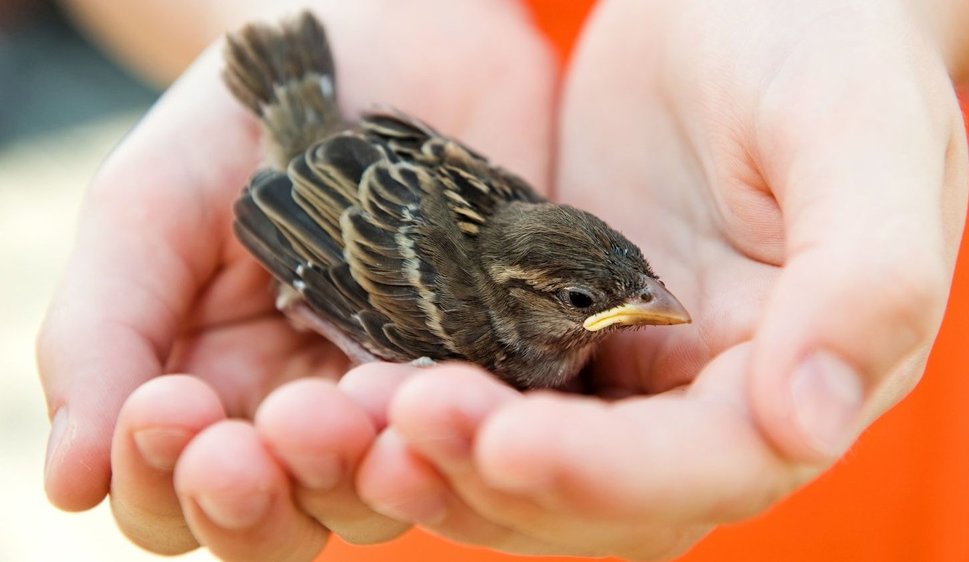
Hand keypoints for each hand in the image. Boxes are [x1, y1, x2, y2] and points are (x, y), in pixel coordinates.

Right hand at [36, 1, 555, 558]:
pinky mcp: (494, 368)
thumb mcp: (152, 207)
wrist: (391, 43)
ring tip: (362, 400)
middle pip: (285, 521)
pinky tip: (450, 394)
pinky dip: (463, 431)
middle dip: (273, 492)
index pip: (174, 501)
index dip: (165, 482)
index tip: (170, 409)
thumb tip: (67, 482)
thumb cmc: (250, 122)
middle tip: (286, 423)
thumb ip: (103, 330)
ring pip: (383, 495)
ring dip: (367, 469)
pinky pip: (482, 432)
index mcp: (214, 394)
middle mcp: (309, 415)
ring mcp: (403, 398)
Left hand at [359, 0, 968, 557]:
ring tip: (362, 415)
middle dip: (503, 476)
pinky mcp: (563, 333)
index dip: (611, 475)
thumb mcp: (860, 133)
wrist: (741, 4)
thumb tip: (810, 425)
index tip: (509, 444)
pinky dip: (436, 407)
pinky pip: (497, 396)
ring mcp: (632, 371)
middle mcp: (716, 397)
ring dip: (451, 462)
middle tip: (404, 421)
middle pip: (608, 497)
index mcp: (807, 369)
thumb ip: (867, 278)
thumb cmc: (823, 44)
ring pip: (539, 469)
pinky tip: (366, 379)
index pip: (712, 465)